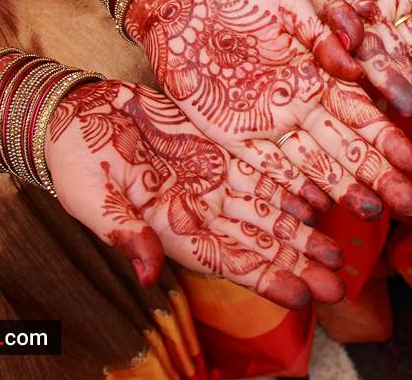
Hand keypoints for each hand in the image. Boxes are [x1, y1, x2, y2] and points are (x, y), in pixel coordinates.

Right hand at [47, 79, 344, 309]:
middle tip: (340, 282)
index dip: (268, 279)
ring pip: (268, 210)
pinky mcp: (216, 149)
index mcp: (173, 229)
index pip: (230, 262)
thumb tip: (147, 274)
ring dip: (302, 230)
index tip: (304, 296)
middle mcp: (200, 210)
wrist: (71, 116)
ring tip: (339, 249)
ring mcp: (211, 180)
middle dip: (299, 263)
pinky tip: (321, 195)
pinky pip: (262, 169)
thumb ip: (123, 233)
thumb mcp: (91, 198)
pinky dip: (291, 184)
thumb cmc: (73, 161)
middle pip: (260, 242)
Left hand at [125, 0, 411, 220]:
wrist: (181, 6)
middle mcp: (300, 105)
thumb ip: (320, 33)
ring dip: (343, 190)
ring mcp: (269, 124)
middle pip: (345, 147)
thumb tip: (353, 67)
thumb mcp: (285, 5)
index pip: (359, 112)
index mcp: (317, 74)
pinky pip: (267, 170)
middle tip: (407, 204)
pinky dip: (291, 191)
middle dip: (377, 175)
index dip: (385, 137)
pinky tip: (316, 211)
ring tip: (373, 213)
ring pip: (314, 165)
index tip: (411, 160)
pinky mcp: (234, 136)